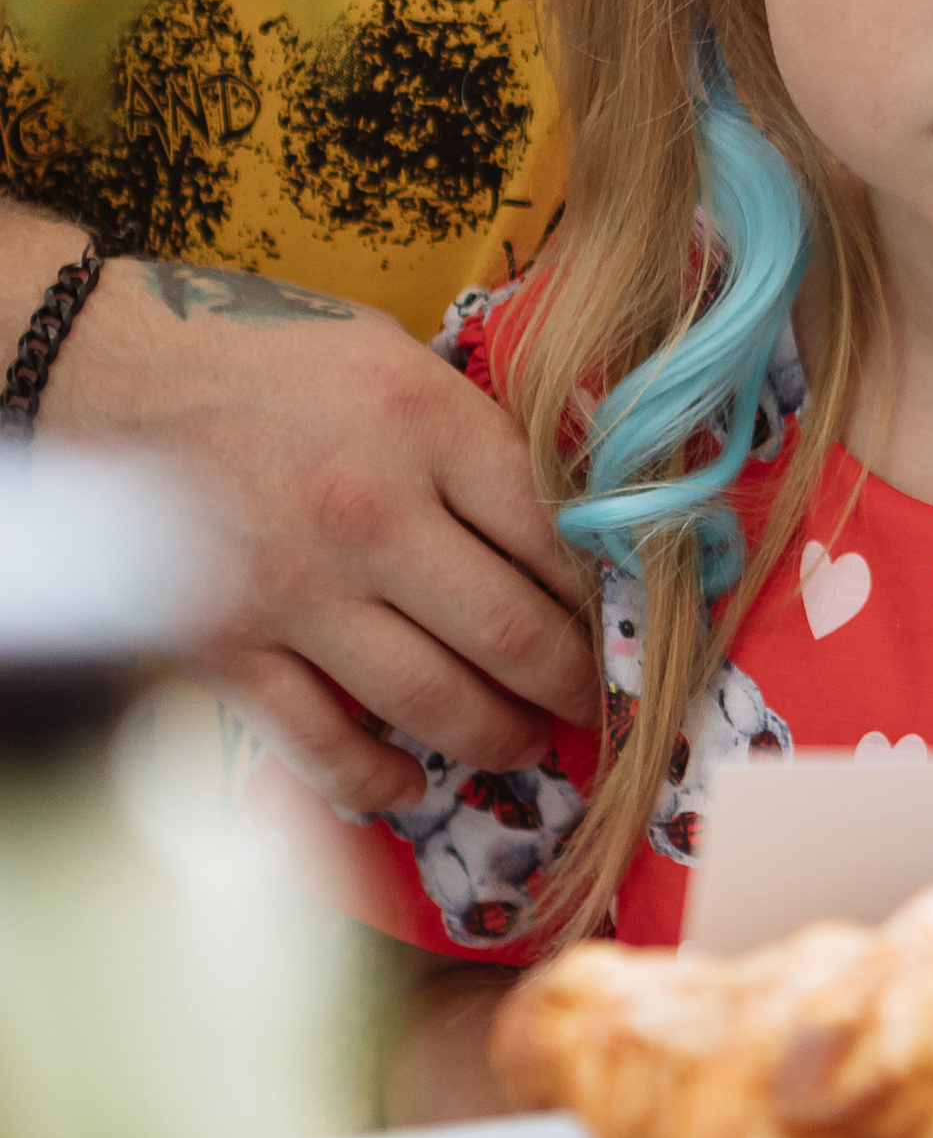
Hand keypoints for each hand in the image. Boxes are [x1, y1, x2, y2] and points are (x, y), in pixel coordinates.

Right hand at [47, 257, 595, 816]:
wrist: (104, 367)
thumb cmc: (264, 356)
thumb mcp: (392, 359)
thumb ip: (478, 435)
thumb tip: (578, 514)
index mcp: (429, 424)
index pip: (559, 539)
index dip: (606, 597)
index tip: (624, 624)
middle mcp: (372, 513)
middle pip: (514, 635)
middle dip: (573, 684)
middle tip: (592, 701)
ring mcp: (296, 589)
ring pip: (437, 702)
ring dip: (499, 737)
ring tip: (525, 739)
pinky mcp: (226, 645)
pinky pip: (324, 746)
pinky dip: (377, 781)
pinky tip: (409, 781)